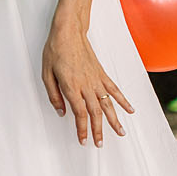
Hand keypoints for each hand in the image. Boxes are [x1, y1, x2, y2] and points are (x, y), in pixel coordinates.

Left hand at [41, 22, 133, 146]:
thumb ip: (54, 95)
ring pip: (107, 103)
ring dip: (114, 120)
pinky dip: (123, 100)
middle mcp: (86, 85)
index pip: (79, 113)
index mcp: (71, 86)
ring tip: (121, 133)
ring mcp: (96, 79)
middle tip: (100, 144)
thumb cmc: (55, 51)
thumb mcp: (46, 74)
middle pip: (95, 112)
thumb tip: (61, 112)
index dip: (82, 129)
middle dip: (98, 130)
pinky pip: (114, 89)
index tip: (84, 141)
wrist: (68, 32)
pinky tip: (130, 110)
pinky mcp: (101, 73)